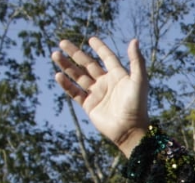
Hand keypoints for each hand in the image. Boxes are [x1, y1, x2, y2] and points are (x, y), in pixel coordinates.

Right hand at [52, 37, 149, 156]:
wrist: (129, 130)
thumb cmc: (137, 105)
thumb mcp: (139, 81)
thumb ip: (136, 61)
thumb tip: (134, 40)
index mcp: (118, 76)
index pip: (108, 58)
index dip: (100, 48)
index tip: (91, 39)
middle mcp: (106, 83)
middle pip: (88, 65)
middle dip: (75, 53)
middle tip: (62, 42)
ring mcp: (97, 94)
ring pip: (78, 76)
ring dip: (67, 66)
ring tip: (55, 54)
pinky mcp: (89, 105)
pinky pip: (74, 92)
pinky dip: (66, 84)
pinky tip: (58, 75)